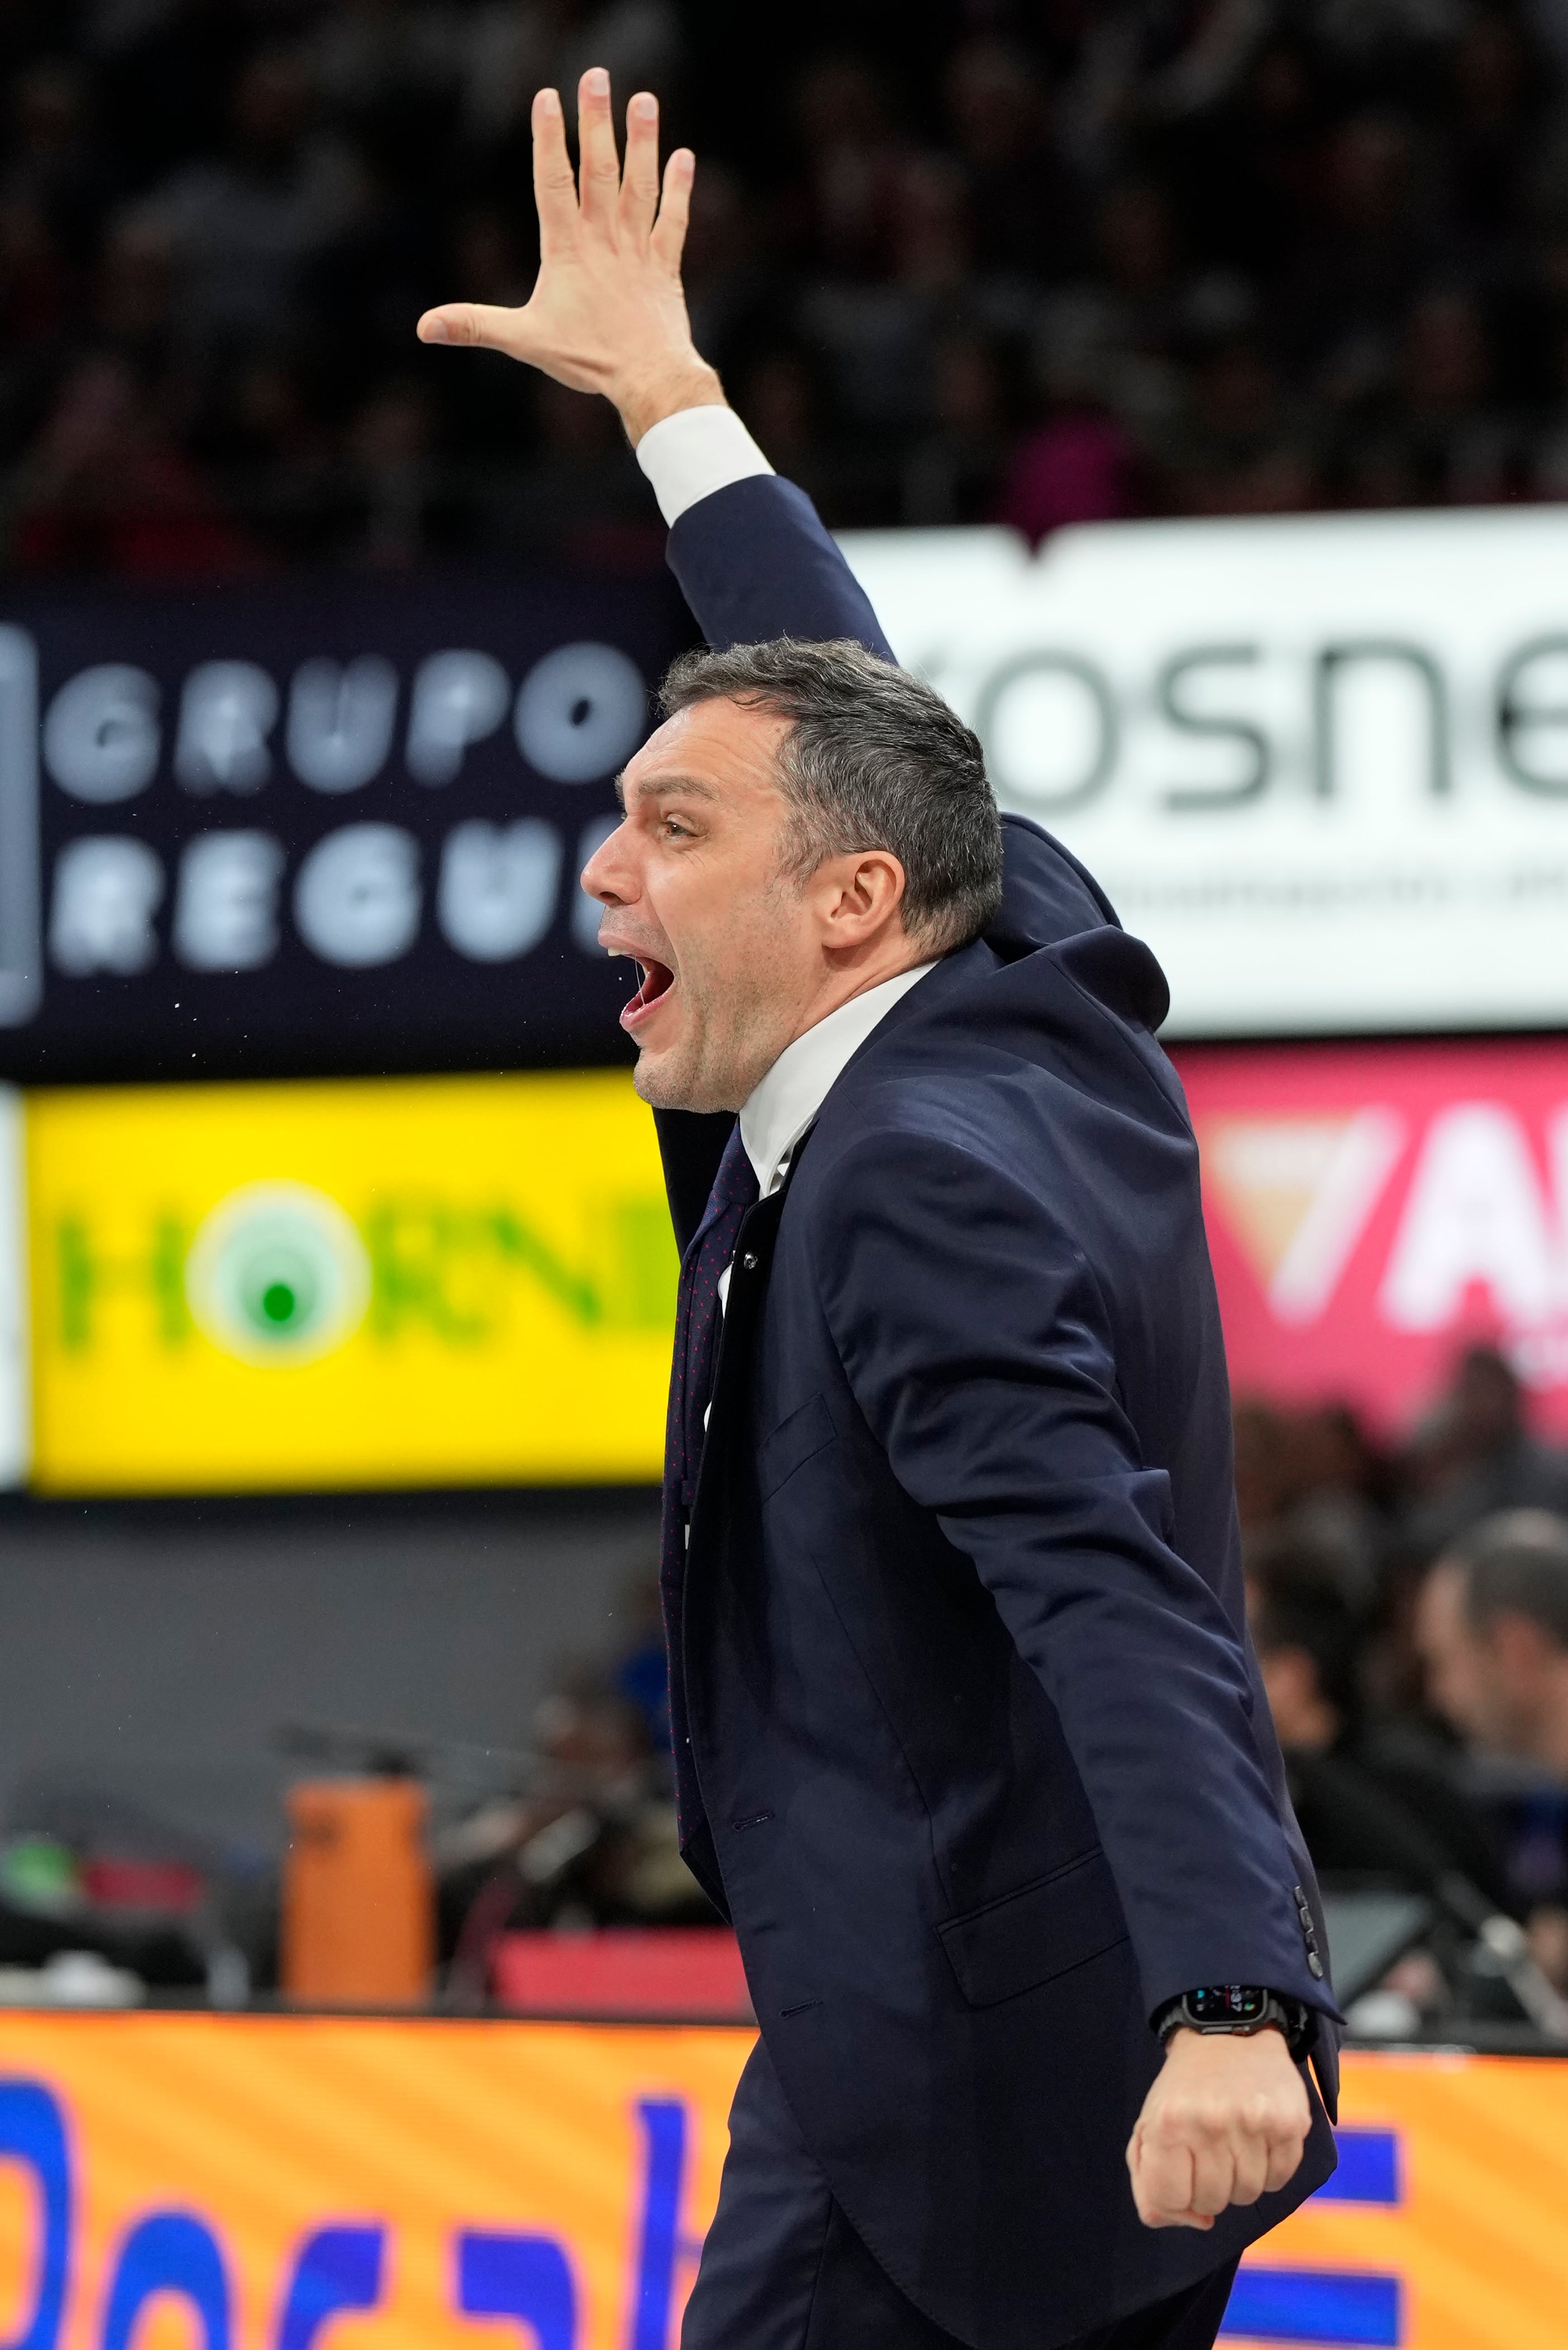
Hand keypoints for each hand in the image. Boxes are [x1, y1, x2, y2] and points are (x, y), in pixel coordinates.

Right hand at [416, 67, 721, 443]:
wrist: (649, 379)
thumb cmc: (587, 360)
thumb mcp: (524, 340)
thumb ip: (474, 325)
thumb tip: (423, 327)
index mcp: (567, 250)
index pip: (553, 183)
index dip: (549, 139)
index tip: (547, 97)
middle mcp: (604, 241)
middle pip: (598, 170)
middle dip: (595, 122)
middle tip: (596, 77)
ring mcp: (637, 250)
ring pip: (638, 186)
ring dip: (642, 142)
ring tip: (643, 100)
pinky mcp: (664, 266)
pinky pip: (673, 221)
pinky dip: (679, 190)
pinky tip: (683, 156)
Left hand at [1125, 2028, 1310, 2230]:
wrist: (1228, 2032)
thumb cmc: (1185, 2089)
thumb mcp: (1149, 2126)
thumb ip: (1149, 2183)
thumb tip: (1193, 2221)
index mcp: (1168, 2124)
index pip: (1168, 2201)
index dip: (1176, 2201)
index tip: (1183, 2180)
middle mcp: (1210, 2124)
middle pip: (1212, 2202)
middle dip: (1209, 2188)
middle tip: (1210, 2155)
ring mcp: (1253, 2123)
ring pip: (1248, 2194)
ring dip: (1240, 2179)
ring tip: (1234, 2144)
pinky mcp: (1289, 2122)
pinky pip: (1280, 2178)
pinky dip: (1270, 2170)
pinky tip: (1259, 2140)